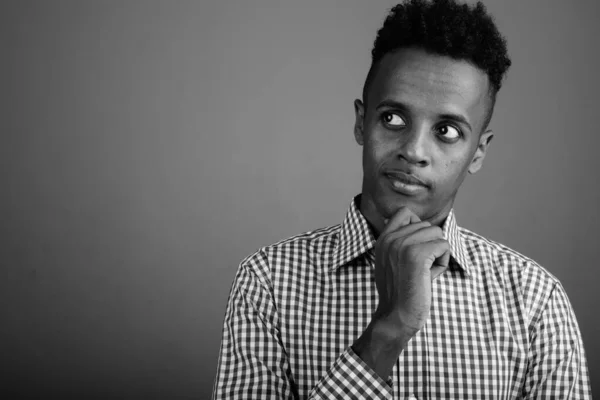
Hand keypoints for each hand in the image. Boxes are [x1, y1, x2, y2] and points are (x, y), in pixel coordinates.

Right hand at [373, 206, 449, 334]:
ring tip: (424, 273)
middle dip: (430, 246)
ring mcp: (402, 245)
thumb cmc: (400, 292)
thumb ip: (399, 242)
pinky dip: (443, 263)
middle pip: (427, 225)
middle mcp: (390, 238)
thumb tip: (418, 223)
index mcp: (382, 239)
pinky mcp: (417, 255)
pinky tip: (430, 277)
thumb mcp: (391, 261)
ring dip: (438, 254)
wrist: (396, 317)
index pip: (405, 213)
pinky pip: (444, 246)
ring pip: (437, 233)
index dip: (418, 227)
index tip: (416, 249)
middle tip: (418, 269)